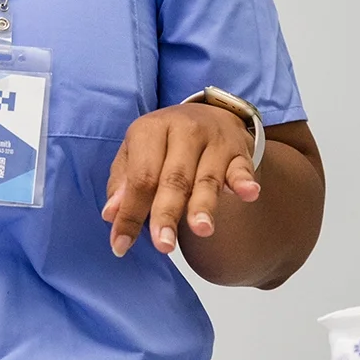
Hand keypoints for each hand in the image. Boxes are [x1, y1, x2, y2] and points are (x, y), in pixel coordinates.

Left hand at [102, 103, 259, 256]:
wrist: (208, 114)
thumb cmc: (164, 143)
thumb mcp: (136, 153)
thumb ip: (122, 183)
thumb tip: (110, 214)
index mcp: (150, 129)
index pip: (140, 177)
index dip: (130, 213)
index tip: (121, 245)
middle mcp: (184, 130)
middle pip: (174, 178)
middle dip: (167, 213)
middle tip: (163, 244)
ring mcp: (214, 140)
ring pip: (207, 178)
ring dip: (204, 205)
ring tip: (201, 229)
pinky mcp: (239, 150)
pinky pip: (242, 168)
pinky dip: (245, 181)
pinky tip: (249, 193)